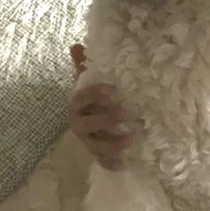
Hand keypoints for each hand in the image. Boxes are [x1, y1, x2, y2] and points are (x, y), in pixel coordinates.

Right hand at [68, 43, 132, 170]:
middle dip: (107, 119)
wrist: (89, 120)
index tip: (114, 90)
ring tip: (133, 138)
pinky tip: (124, 164)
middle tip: (128, 113)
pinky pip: (101, 161)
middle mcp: (78, 123)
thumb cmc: (93, 98)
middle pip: (87, 124)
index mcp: (76, 104)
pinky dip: (111, 163)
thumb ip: (84, 65)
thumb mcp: (89, 81)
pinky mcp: (96, 153)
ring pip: (95, 145)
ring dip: (113, 143)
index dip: (96, 94)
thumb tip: (76, 46)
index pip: (81, 98)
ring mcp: (86, 140)